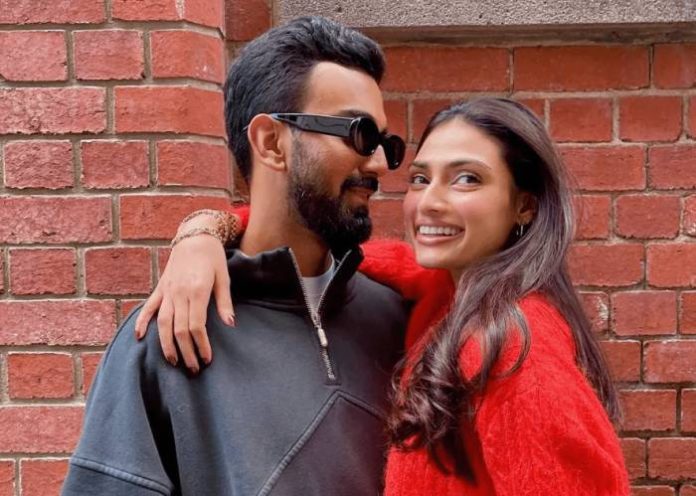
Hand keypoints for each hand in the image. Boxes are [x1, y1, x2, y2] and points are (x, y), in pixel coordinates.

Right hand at [134, 234, 234, 372]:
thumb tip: (230, 324)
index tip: (207, 359)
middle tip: (193, 369)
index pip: (196, 326)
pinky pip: (149, 307)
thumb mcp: (224, 278)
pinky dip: (142, 322)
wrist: (194, 236)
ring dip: (166, 345)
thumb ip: (224, 303)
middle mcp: (179, 293)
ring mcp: (167, 291)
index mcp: (197, 291)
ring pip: (163, 323)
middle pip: (179, 329)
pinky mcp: (160, 288)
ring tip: (173, 361)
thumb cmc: (213, 258)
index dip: (201, 345)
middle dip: (186, 352)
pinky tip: (139, 337)